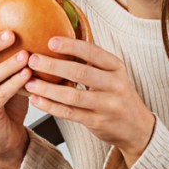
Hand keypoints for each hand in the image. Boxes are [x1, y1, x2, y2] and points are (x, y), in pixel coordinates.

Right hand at [0, 18, 31, 168]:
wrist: (6, 136)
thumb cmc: (9, 101)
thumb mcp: (9, 75)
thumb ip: (12, 56)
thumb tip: (35, 27)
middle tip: (11, 34)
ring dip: (8, 64)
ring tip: (26, 55)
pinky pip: (0, 94)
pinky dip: (14, 83)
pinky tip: (28, 75)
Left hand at [24, 36, 154, 167]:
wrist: (138, 128)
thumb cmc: (117, 94)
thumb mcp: (113, 74)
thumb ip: (92, 62)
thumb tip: (57, 42)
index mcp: (116, 67)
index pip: (93, 52)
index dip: (72, 46)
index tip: (51, 41)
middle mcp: (114, 85)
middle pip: (81, 73)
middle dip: (54, 65)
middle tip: (33, 59)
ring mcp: (107, 105)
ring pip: (73, 96)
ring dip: (48, 89)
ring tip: (29, 83)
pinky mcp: (97, 122)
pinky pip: (70, 113)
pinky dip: (50, 106)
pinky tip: (36, 100)